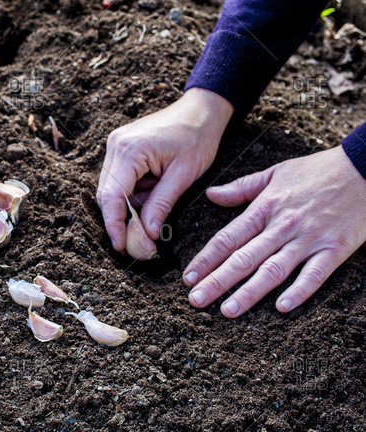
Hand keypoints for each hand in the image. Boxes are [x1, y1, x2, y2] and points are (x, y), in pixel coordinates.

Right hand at [96, 88, 233, 253]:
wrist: (201, 110)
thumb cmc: (197, 137)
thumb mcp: (184, 175)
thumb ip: (162, 204)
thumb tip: (149, 234)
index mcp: (129, 150)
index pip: (112, 196)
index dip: (114, 225)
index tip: (122, 247)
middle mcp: (116, 146)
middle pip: (107, 195)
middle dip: (121, 221)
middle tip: (139, 244)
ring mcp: (116, 146)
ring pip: (112, 190)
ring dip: (130, 208)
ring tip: (152, 218)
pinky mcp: (122, 149)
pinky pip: (120, 181)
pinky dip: (133, 196)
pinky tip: (152, 197)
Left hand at [184, 146, 365, 316]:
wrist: (364, 167)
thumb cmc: (317, 171)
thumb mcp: (275, 173)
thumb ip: (241, 187)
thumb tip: (211, 195)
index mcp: (264, 208)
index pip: (227, 239)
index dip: (205, 259)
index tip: (188, 277)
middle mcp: (282, 226)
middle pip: (243, 258)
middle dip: (217, 281)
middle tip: (195, 300)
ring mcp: (308, 239)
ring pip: (273, 270)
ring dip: (249, 292)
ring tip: (227, 311)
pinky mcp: (334, 249)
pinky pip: (314, 274)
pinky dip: (299, 291)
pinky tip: (281, 307)